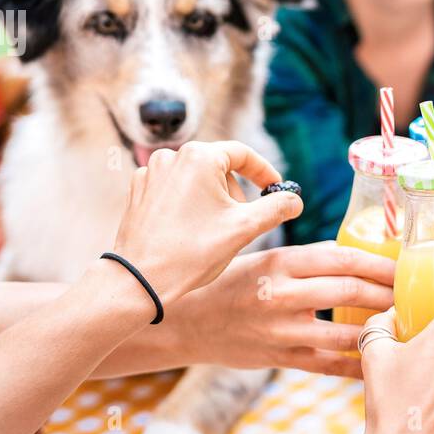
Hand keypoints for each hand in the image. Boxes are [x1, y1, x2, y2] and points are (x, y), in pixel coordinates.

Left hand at [112, 141, 300, 304]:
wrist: (140, 280)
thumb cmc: (192, 252)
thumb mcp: (245, 229)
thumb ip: (277, 208)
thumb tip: (294, 200)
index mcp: (199, 156)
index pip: (243, 154)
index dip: (265, 173)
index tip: (276, 191)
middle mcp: (171, 155)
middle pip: (219, 167)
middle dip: (236, 193)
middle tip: (242, 223)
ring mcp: (150, 172)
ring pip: (196, 179)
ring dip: (212, 201)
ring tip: (212, 232)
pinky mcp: (138, 190)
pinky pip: (174, 190)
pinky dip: (188, 205)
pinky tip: (189, 231)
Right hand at [176, 242, 394, 376]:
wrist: (188, 322)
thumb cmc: (232, 283)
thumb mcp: (265, 258)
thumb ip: (310, 259)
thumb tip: (362, 255)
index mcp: (281, 262)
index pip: (343, 258)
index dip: (380, 263)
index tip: (405, 267)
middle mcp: (282, 295)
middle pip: (350, 292)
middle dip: (388, 294)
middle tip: (415, 295)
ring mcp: (282, 332)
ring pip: (345, 333)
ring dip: (380, 330)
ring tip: (405, 326)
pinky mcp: (281, 359)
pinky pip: (329, 365)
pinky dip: (358, 365)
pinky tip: (381, 361)